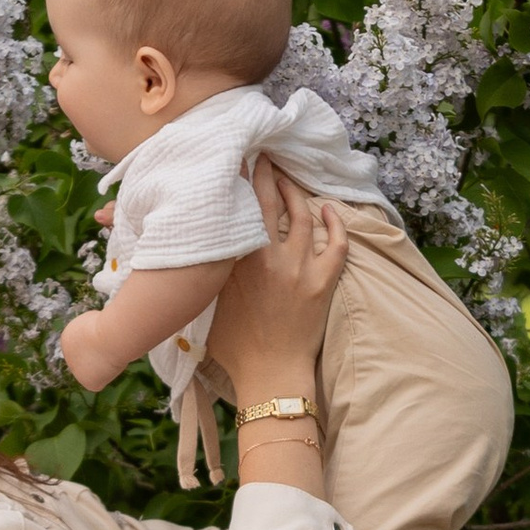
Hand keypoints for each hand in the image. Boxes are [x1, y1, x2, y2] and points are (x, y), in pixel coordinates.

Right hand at [207, 162, 345, 403]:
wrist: (269, 374)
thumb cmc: (233, 345)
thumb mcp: (208, 302)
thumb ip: (207, 270)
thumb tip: (193, 248)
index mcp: (237, 261)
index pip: (237, 208)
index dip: (237, 180)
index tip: (235, 161)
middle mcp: (268, 258)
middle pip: (268, 203)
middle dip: (265, 174)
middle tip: (263, 155)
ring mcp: (299, 269)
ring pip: (300, 217)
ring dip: (295, 194)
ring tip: (288, 179)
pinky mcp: (321, 284)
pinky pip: (336, 246)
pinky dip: (335, 224)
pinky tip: (329, 209)